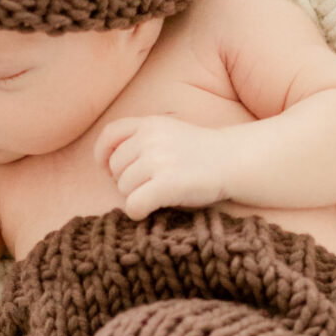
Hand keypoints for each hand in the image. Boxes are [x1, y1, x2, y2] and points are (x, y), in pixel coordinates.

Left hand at [96, 115, 231, 219]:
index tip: (106, 169)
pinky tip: (150, 210)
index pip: (110, 135)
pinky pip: (134, 204)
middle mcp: (151, 139)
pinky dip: (137, 212)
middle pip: (115, 168)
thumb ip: (141, 138)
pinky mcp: (167, 184)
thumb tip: (106, 165)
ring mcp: (159, 161)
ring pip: (123, 188)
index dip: (103, 154)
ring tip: (158, 193)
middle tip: (149, 184)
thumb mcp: (169, 131)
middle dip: (126, 180)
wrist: (232, 161)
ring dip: (135, 196)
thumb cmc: (199, 152)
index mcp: (149, 124)